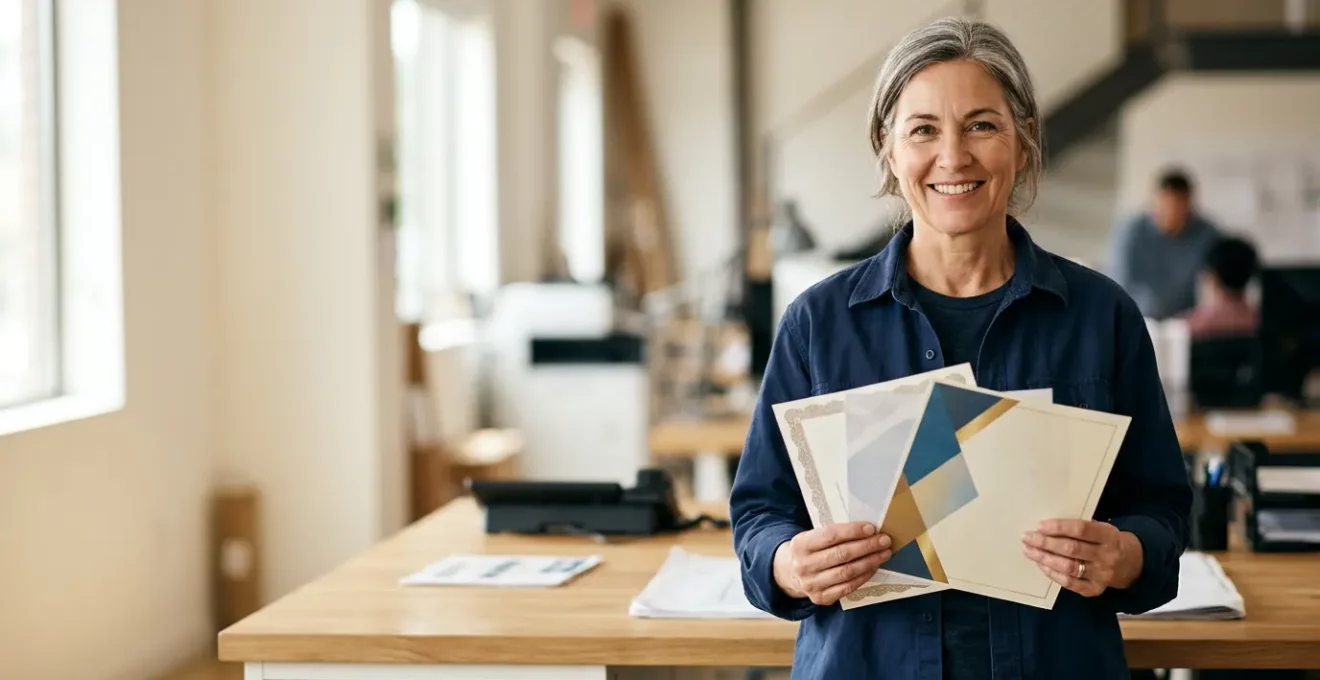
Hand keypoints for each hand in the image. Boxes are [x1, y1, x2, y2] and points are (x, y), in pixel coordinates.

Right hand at [772, 522, 892, 605]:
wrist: (790, 573)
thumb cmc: (810, 550)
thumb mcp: (812, 537)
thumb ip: (833, 534)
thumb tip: (867, 530)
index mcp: (800, 544)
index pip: (830, 535)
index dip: (853, 531)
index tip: (872, 528)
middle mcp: (803, 565)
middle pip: (841, 554)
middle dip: (867, 546)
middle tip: (884, 540)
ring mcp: (811, 584)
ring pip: (847, 572)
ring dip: (869, 562)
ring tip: (883, 554)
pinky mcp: (820, 598)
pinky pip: (847, 587)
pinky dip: (863, 577)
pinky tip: (873, 568)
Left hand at [1021, 519, 1142, 596]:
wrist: (1131, 563)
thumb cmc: (1107, 541)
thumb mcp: (1102, 528)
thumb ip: (1080, 528)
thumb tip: (1046, 526)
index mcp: (1108, 535)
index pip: (1081, 530)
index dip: (1058, 527)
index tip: (1039, 525)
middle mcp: (1106, 555)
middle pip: (1071, 549)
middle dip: (1045, 543)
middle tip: (1027, 538)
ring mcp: (1102, 575)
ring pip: (1068, 567)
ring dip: (1045, 558)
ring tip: (1029, 551)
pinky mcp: (1096, 589)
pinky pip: (1070, 583)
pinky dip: (1053, 574)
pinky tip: (1042, 565)